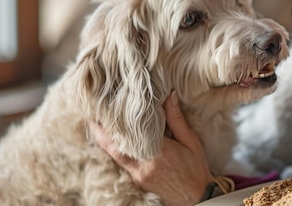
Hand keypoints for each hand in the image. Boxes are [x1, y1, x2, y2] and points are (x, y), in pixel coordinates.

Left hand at [90, 93, 213, 205]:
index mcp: (158, 151)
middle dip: (102, 132)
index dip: (114, 123)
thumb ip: (177, 119)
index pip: (130, 133)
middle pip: (115, 147)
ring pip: (116, 156)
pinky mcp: (137, 181)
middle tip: (94, 116)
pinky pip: (123, 164)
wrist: (197, 197)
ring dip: (108, 142)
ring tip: (99, 126)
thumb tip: (170, 96)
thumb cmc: (196, 168)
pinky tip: (116, 142)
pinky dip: (117, 152)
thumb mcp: (190, 141)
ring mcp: (138, 176)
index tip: (105, 109)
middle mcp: (144, 165)